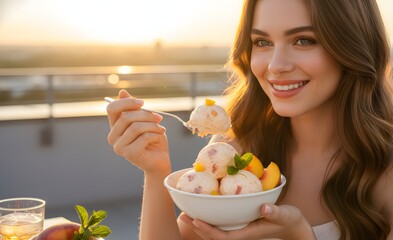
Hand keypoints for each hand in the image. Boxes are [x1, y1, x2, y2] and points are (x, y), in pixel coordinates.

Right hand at [106, 90, 170, 174]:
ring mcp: (119, 147)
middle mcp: (113, 137)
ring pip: (136, 127)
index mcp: (115, 126)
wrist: (160, 160)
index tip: (142, 103)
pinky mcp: (129, 154)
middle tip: (159, 118)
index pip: (112, 108)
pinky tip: (158, 138)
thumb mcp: (145, 120)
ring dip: (153, 126)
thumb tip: (122, 91)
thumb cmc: (152, 139)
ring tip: (161, 129)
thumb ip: (134, 108)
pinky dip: (155, 135)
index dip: (127, 102)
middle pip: (126, 117)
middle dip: (146, 115)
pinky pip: (144, 137)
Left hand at [178, 204, 315, 239]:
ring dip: (200, 225)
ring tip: (186, 214)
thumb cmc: (289, 220)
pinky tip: (202, 212)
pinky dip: (210, 221)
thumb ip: (275, 212)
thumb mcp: (285, 214)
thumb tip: (264, 207)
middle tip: (183, 215)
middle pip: (214, 236)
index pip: (223, 237)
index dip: (208, 230)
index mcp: (248, 234)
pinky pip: (221, 227)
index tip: (196, 220)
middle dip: (198, 228)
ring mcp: (240, 231)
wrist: (293, 227)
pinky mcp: (240, 227)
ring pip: (216, 232)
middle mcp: (241, 234)